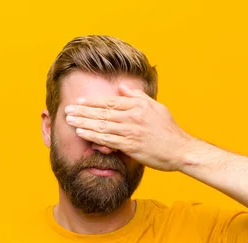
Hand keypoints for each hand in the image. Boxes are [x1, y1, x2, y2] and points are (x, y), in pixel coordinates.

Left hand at [64, 83, 193, 171]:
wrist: (180, 150)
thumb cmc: (169, 129)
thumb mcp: (156, 107)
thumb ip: (137, 96)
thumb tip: (121, 87)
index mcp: (138, 106)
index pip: (110, 102)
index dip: (92, 102)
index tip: (78, 102)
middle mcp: (133, 117)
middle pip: (102, 112)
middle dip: (82, 111)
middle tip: (67, 111)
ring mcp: (131, 132)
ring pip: (102, 126)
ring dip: (83, 123)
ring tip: (70, 121)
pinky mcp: (130, 146)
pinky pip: (107, 140)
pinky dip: (93, 136)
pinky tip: (82, 134)